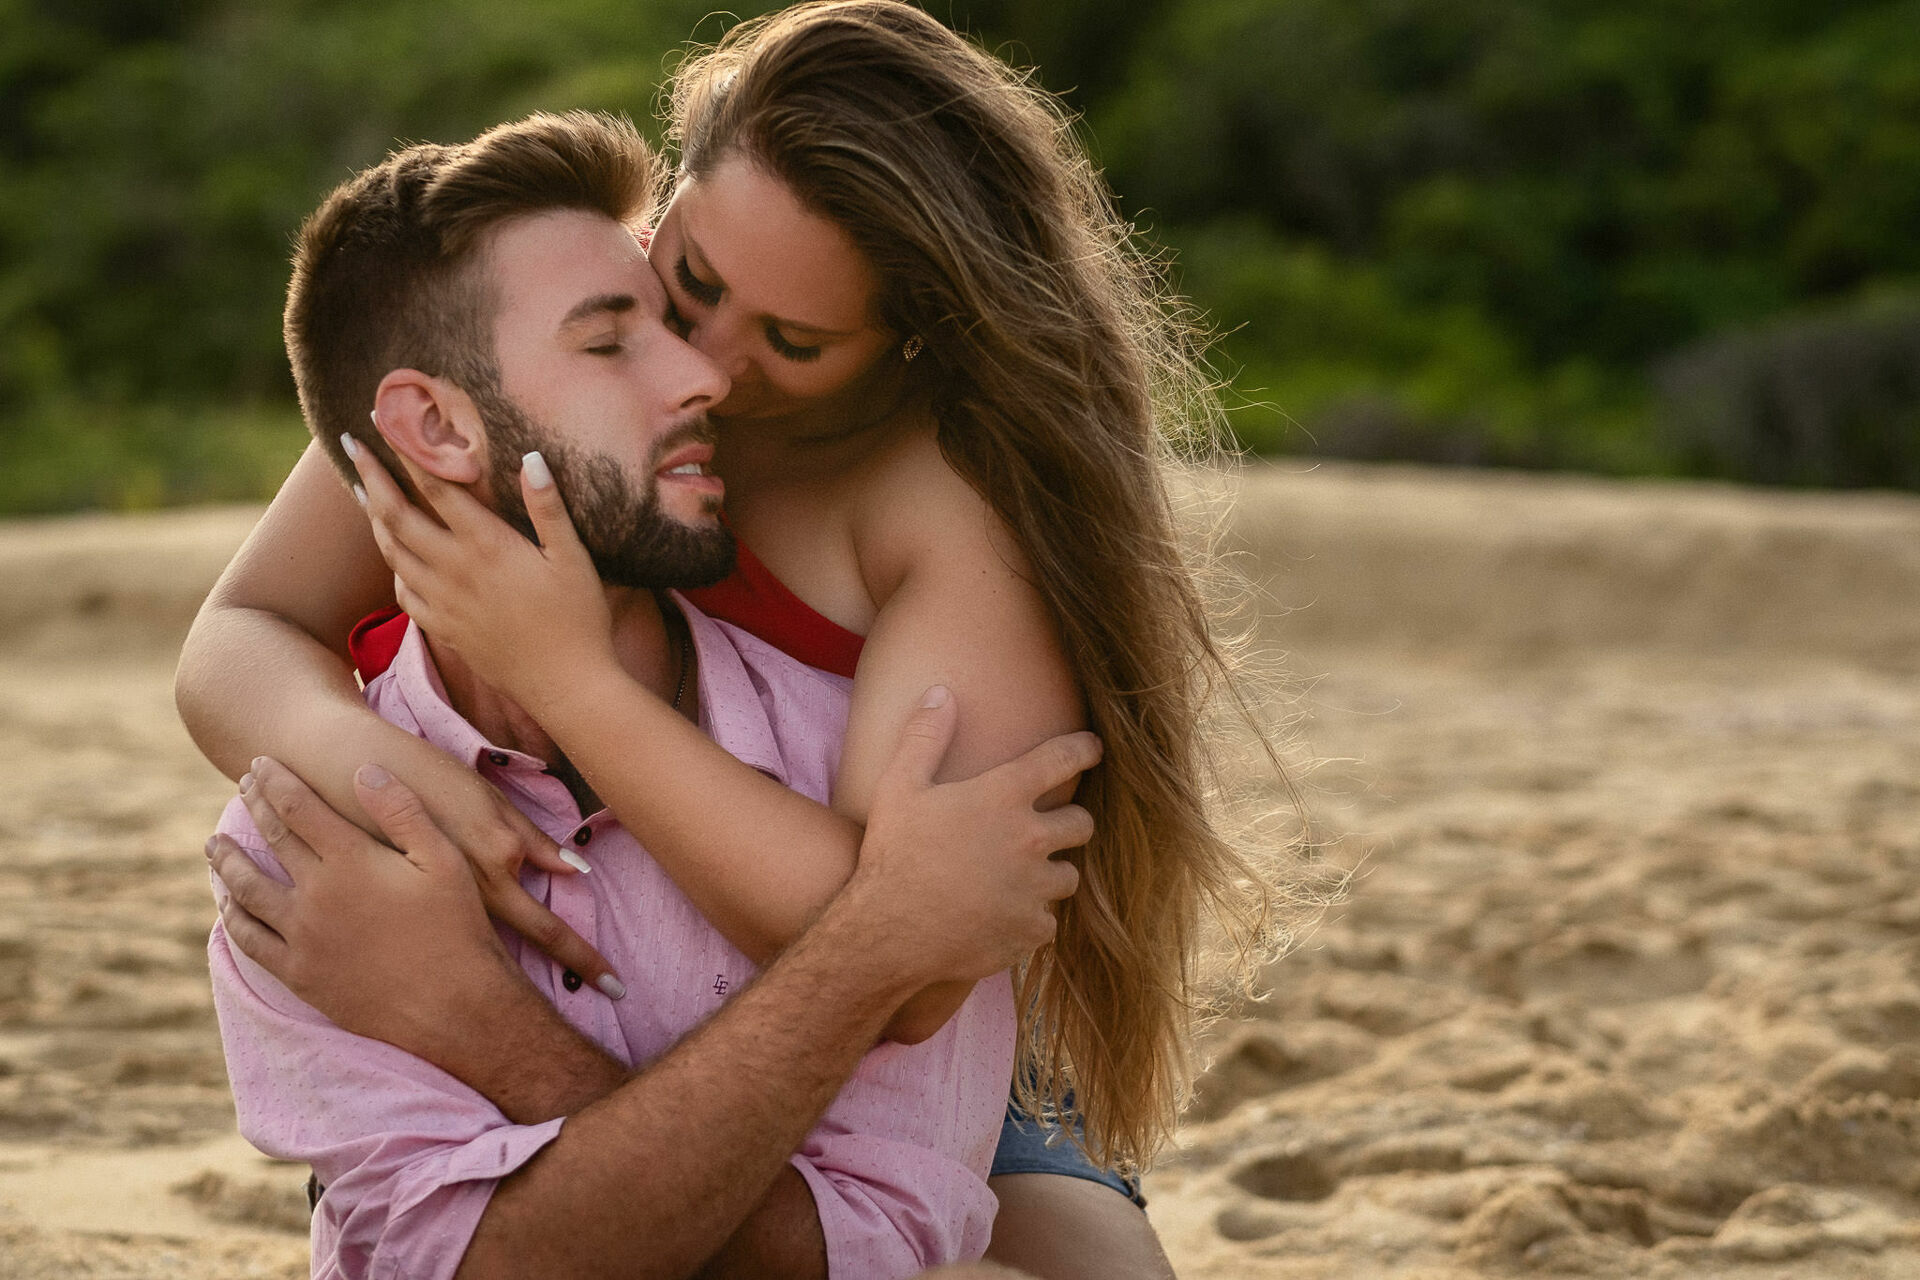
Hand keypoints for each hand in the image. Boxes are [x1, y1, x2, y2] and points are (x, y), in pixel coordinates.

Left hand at [210, 758, 589, 1059]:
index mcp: (351, 861)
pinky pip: (250, 939)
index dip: (276, 781)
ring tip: (215, 844)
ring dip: (227, 861)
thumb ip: (402, 811)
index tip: (260, 763)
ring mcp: (302, 937)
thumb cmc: (456, 928)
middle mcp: (316, 894)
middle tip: (243, 787)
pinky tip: (228, 904)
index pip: (298, 807)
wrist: (452, 1008)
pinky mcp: (299, 973)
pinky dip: (232, 916)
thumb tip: (363, 771)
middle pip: (272, 839)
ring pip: (246, 889)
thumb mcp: (444, 860)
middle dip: (254, 806)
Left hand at [345, 434, 616, 708]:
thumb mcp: (573, 557)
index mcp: (487, 544)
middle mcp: (455, 570)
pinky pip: (405, 593)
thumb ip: (548, 507)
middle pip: (397, 515)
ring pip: (393, 552)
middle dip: (371, 477)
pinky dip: (393, 567)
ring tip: (362, 493)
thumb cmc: (579, 618)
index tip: (382, 424)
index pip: (435, 488)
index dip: (406, 453)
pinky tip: (395, 557)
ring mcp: (445, 602)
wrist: (566, 685)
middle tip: (351, 447)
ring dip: (373, 518)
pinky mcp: (445, 629)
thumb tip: (530, 458)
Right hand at [398, 757, 626, 995]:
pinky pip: (436, 942)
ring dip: (498, 980)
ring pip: (477, 954)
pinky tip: (456, 987)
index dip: (585, 960)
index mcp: (498, 861)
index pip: (550, 929)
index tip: (616, 987)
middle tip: (604, 1003)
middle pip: (522, 950)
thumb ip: (529, 836)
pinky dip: (453, 961)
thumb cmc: (422, 774)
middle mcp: (469, 894)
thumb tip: (577, 869)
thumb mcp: (484, 795)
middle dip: (559, 979)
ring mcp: (429, 909)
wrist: (344, 771)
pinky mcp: (394, 914)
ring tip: (522, 1018)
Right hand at [846, 688, 1094, 985]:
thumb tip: (942, 694)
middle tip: (1050, 826)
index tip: (1094, 748)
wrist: (887, 934)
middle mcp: (1030, 839)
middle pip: (1082, 823)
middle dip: (1071, 821)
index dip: (1084, 749)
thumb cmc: (892, 855)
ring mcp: (1035, 889)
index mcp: (1003, 797)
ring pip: (1069, 877)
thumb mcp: (899, 787)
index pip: (1063, 760)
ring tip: (1023, 877)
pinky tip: (1004, 917)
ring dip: (1051, 874)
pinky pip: (1047, 922)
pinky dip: (1031, 919)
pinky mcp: (1030, 930)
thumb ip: (925, 737)